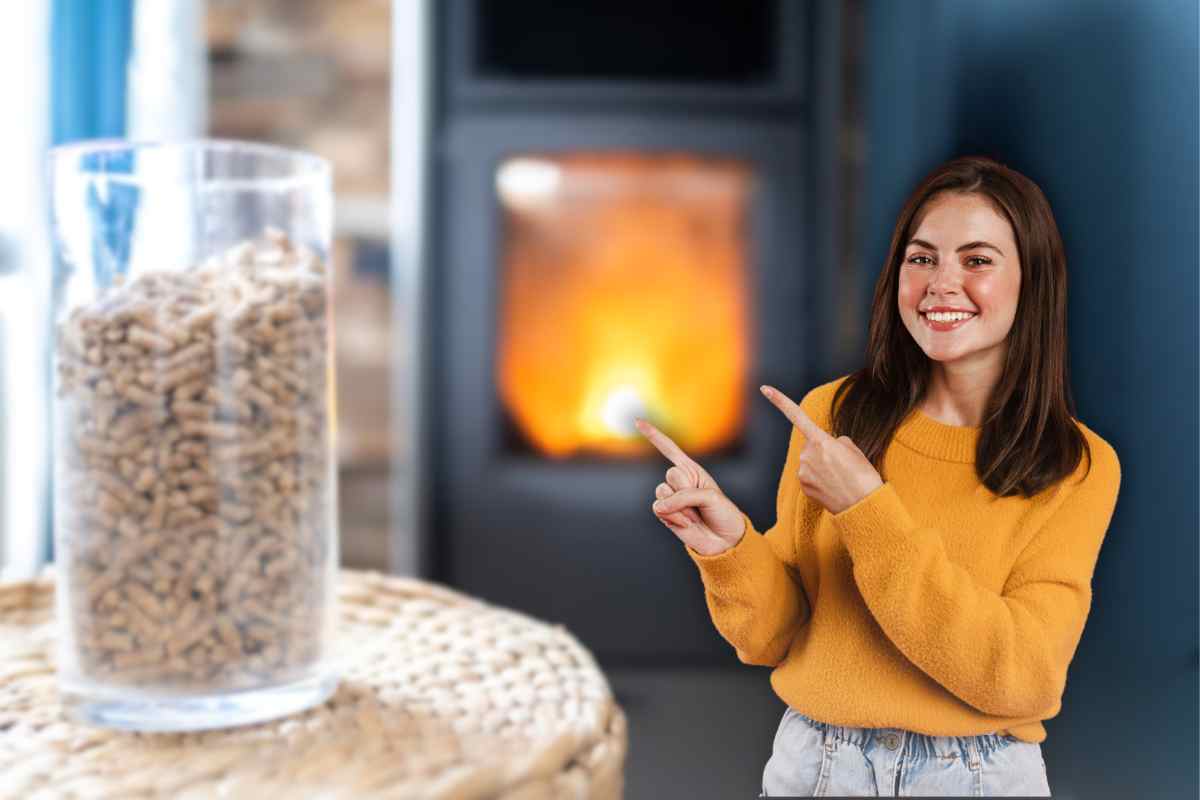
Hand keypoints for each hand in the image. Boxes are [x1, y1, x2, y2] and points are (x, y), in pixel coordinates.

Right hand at [634, 418, 746, 555]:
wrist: (725, 540)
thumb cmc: (722, 513)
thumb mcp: (709, 497)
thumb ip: (683, 497)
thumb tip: (659, 507)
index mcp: (692, 470)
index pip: (670, 449)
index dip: (654, 435)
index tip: (637, 422)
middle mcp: (679, 482)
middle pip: (671, 475)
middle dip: (686, 490)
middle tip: (701, 503)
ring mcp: (671, 499)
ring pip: (662, 492)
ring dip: (681, 506)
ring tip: (695, 515)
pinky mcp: (665, 515)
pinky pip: (659, 509)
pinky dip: (673, 516)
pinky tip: (686, 523)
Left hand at [759, 385, 883, 514]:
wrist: (863, 505)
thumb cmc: (863, 475)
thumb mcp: (854, 450)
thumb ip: (836, 442)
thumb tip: (828, 447)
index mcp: (821, 440)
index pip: (796, 416)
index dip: (779, 401)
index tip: (764, 388)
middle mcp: (807, 454)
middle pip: (811, 445)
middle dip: (823, 451)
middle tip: (842, 465)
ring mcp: (803, 471)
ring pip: (810, 462)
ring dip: (822, 466)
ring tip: (840, 477)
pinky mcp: (803, 486)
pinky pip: (809, 476)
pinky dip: (819, 480)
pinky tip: (832, 486)